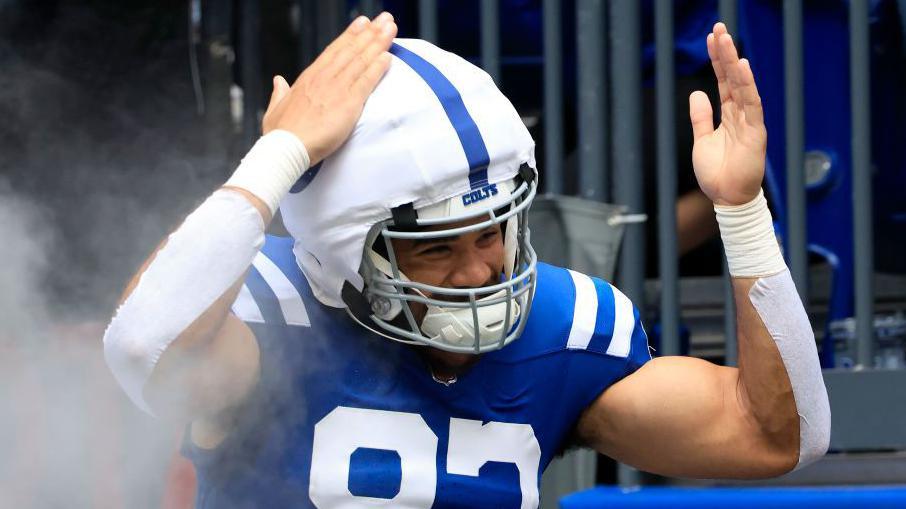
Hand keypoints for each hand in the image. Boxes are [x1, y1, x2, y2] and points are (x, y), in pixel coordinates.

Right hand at [262, 12, 397, 164]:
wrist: (286, 148)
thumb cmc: (281, 134)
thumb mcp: (274, 109)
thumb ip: (279, 93)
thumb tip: (279, 81)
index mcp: (308, 78)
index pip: (333, 51)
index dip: (350, 36)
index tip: (362, 24)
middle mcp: (324, 78)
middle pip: (351, 50)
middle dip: (370, 33)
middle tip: (384, 19)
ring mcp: (336, 89)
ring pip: (361, 60)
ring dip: (378, 43)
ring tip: (390, 28)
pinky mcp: (348, 103)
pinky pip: (366, 81)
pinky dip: (378, 67)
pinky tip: (388, 56)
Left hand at [689, 23, 766, 205]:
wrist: (727, 199)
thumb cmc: (716, 173)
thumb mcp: (702, 140)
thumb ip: (701, 117)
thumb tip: (697, 93)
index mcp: (729, 115)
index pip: (723, 81)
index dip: (718, 59)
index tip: (712, 38)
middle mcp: (741, 114)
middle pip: (733, 77)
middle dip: (726, 52)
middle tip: (719, 28)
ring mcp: (750, 121)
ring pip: (742, 85)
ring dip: (734, 62)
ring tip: (726, 39)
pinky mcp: (755, 133)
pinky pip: (752, 104)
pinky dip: (748, 85)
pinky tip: (742, 66)